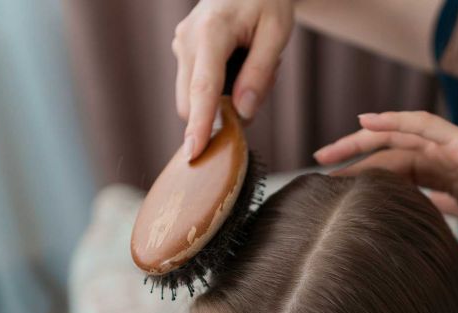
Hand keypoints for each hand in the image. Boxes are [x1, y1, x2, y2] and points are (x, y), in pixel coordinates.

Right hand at [173, 0, 293, 160]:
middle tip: (264, 80)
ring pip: (195, 97)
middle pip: (193, 101)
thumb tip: (243, 114)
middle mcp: (187, 40)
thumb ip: (259, 74)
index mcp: (211, 32)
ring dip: (225, 98)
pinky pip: (198, 85)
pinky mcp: (183, 50)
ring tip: (254, 65)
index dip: (200, 124)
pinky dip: (221, 88)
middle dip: (225, 110)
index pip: (203, 88)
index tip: (193, 153)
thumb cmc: (267, 1)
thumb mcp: (277, 34)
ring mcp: (181, 45)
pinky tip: (241, 62)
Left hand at [314, 111, 457, 244]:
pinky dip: (395, 120)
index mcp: (442, 173)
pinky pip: (424, 124)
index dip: (362, 176)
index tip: (333, 190)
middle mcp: (442, 155)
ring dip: (360, 139)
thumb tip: (420, 210)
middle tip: (317, 166)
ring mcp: (451, 146)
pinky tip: (368, 121)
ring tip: (328, 151)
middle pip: (387, 150)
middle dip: (351, 157)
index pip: (393, 169)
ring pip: (397, 134)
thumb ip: (443, 206)